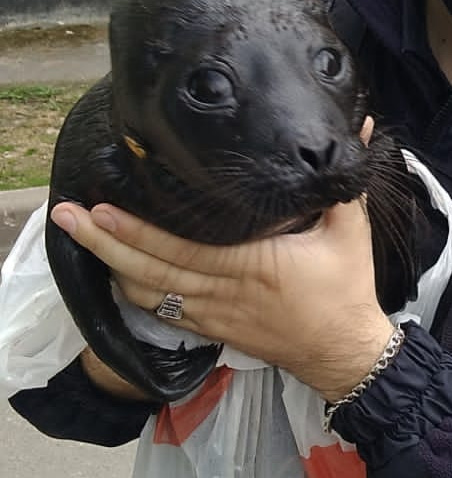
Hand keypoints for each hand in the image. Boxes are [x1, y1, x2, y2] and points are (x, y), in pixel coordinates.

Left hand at [50, 196, 393, 401]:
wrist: (343, 350)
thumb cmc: (346, 286)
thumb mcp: (350, 230)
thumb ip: (342, 182)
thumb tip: (357, 127)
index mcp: (254, 265)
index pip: (182, 249)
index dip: (137, 232)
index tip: (102, 208)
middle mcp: (224, 292)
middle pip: (150, 271)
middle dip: (104, 244)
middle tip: (67, 217)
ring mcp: (214, 315)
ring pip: (149, 294)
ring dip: (112, 267)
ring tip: (83, 238)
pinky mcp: (214, 328)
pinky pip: (163, 312)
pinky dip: (134, 292)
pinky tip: (118, 275)